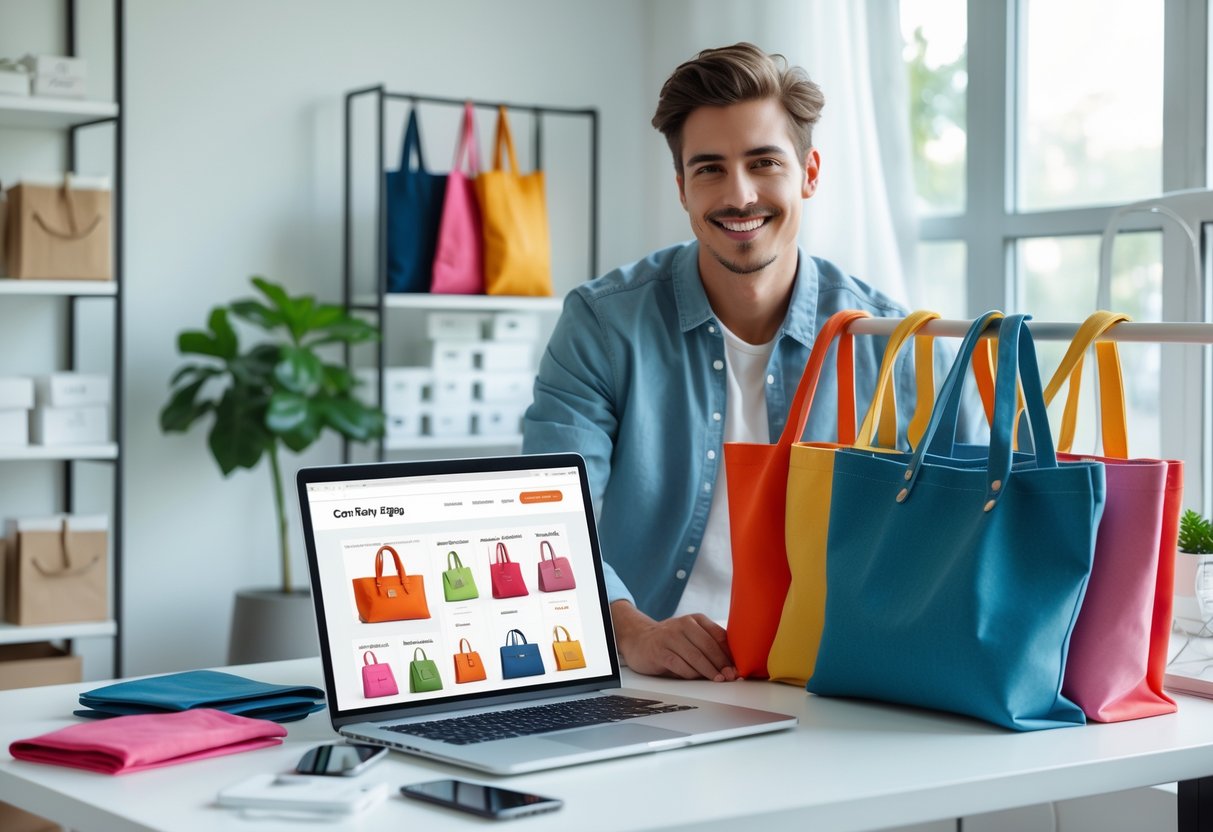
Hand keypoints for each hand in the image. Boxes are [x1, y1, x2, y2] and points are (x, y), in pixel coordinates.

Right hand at [610, 600, 736, 681]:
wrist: (639, 639)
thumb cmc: (671, 641)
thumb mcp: (691, 636)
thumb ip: (708, 645)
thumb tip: (732, 664)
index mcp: (696, 619)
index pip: (719, 635)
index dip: (730, 653)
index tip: (739, 667)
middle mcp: (684, 624)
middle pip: (708, 646)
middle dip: (722, 664)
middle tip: (731, 676)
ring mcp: (670, 636)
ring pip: (695, 656)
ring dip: (709, 670)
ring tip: (719, 679)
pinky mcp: (659, 650)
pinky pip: (679, 664)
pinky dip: (690, 673)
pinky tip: (696, 678)